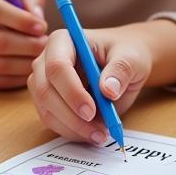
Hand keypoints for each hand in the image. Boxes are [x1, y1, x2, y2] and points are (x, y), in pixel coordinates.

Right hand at [28, 27, 149, 145]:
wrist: (126, 64)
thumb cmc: (126, 54)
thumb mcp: (131, 57)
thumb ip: (120, 70)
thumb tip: (109, 90)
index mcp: (63, 40)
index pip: (57, 66)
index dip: (71, 91)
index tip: (91, 111)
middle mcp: (46, 60)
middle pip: (45, 91)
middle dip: (70, 115)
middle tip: (99, 130)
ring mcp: (44, 82)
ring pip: (47, 110)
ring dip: (73, 128)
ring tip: (101, 133)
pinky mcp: (49, 102)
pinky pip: (53, 122)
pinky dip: (72, 132)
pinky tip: (93, 133)